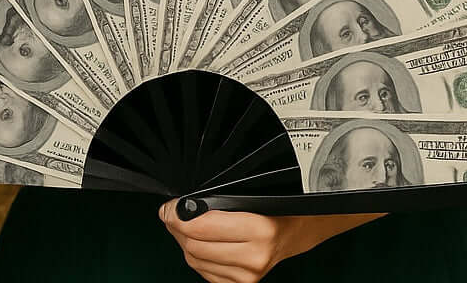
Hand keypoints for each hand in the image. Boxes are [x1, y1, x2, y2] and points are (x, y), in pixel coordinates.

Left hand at [159, 201, 381, 282]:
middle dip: (175, 229)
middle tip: (169, 213)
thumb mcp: (251, 193)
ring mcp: (250, 276)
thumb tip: (181, 203)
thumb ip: (217, 198)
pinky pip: (207, 273)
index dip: (176, 216)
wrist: (300, 230)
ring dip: (183, 243)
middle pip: (194, 247)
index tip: (167, 207)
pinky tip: (198, 242)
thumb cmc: (275, 204)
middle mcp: (255, 257)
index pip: (201, 228)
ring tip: (181, 225)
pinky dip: (196, 258)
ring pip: (197, 262)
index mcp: (259, 229)